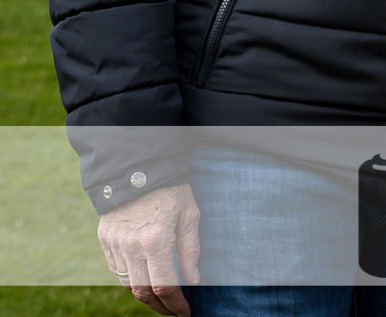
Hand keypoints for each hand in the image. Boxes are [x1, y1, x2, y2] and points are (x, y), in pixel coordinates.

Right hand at [98, 182, 199, 315]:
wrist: (136, 168)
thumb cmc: (171, 190)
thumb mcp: (189, 216)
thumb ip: (190, 252)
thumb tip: (194, 282)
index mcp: (156, 240)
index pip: (164, 287)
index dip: (175, 304)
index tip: (185, 312)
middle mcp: (131, 247)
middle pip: (143, 292)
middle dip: (160, 307)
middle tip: (174, 310)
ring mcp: (114, 244)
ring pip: (127, 283)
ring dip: (144, 295)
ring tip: (162, 298)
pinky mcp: (104, 240)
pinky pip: (116, 269)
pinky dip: (130, 278)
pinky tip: (145, 277)